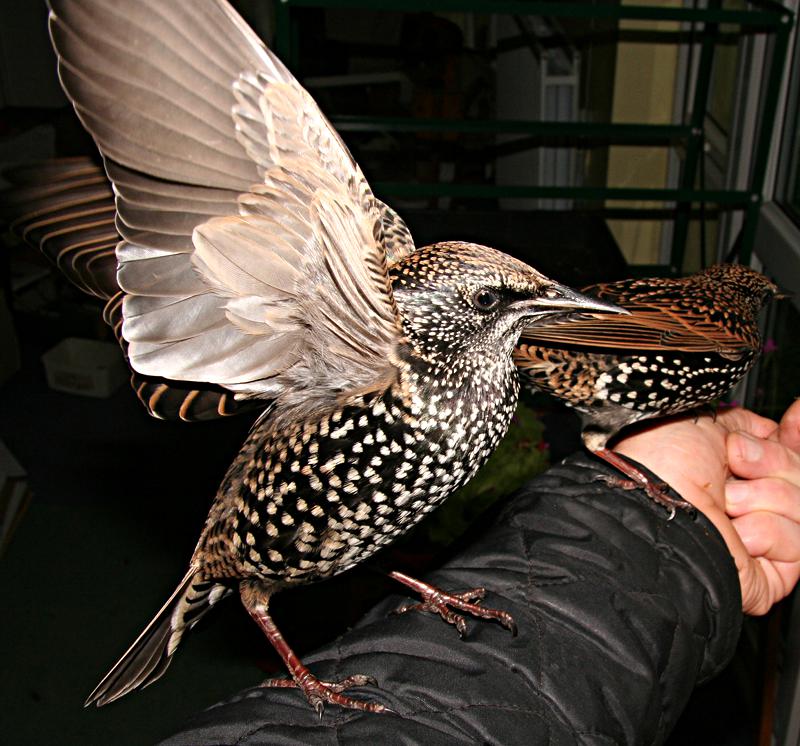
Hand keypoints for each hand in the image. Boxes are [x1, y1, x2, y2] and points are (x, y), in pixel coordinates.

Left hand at [612, 399, 799, 614]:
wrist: (654, 509)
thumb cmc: (663, 465)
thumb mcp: (703, 422)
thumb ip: (743, 423)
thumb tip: (769, 427)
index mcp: (735, 468)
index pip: (787, 450)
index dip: (794, 434)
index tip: (796, 416)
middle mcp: (748, 501)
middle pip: (799, 474)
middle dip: (773, 462)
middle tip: (737, 464)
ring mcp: (760, 537)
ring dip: (765, 497)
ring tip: (725, 505)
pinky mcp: (770, 573)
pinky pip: (796, 542)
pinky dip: (766, 531)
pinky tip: (735, 536)